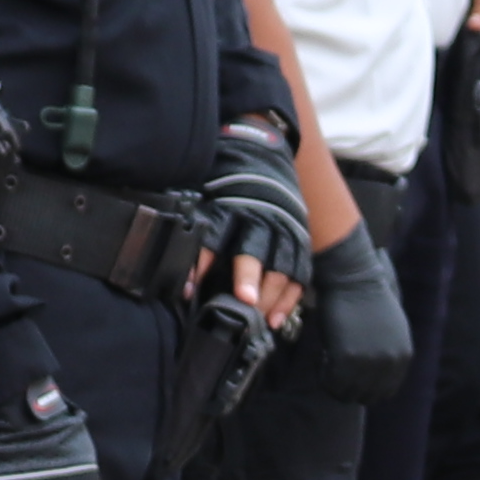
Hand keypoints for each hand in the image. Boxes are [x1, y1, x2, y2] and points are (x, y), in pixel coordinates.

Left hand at [197, 137, 311, 332]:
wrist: (264, 161)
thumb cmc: (226, 191)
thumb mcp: (205, 202)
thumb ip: (194, 235)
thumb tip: (179, 277)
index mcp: (230, 207)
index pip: (214, 236)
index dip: (202, 262)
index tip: (191, 289)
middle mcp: (259, 218)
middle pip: (255, 250)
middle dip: (249, 276)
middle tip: (245, 301)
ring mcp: (284, 230)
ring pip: (281, 265)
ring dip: (272, 295)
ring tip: (260, 318)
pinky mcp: (300, 241)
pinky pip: (299, 273)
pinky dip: (289, 298)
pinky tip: (275, 318)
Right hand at [301, 222, 417, 401]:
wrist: (353, 277)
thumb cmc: (368, 297)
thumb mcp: (392, 328)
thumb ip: (388, 353)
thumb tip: (376, 376)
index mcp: (403, 356)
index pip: (385, 391)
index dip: (365, 387)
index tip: (350, 375)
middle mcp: (390, 363)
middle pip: (367, 396)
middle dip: (349, 388)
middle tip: (334, 370)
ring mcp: (370, 362)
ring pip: (347, 393)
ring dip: (334, 383)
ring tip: (327, 362)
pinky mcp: (347, 358)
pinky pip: (331, 382)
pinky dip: (323, 374)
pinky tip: (321, 357)